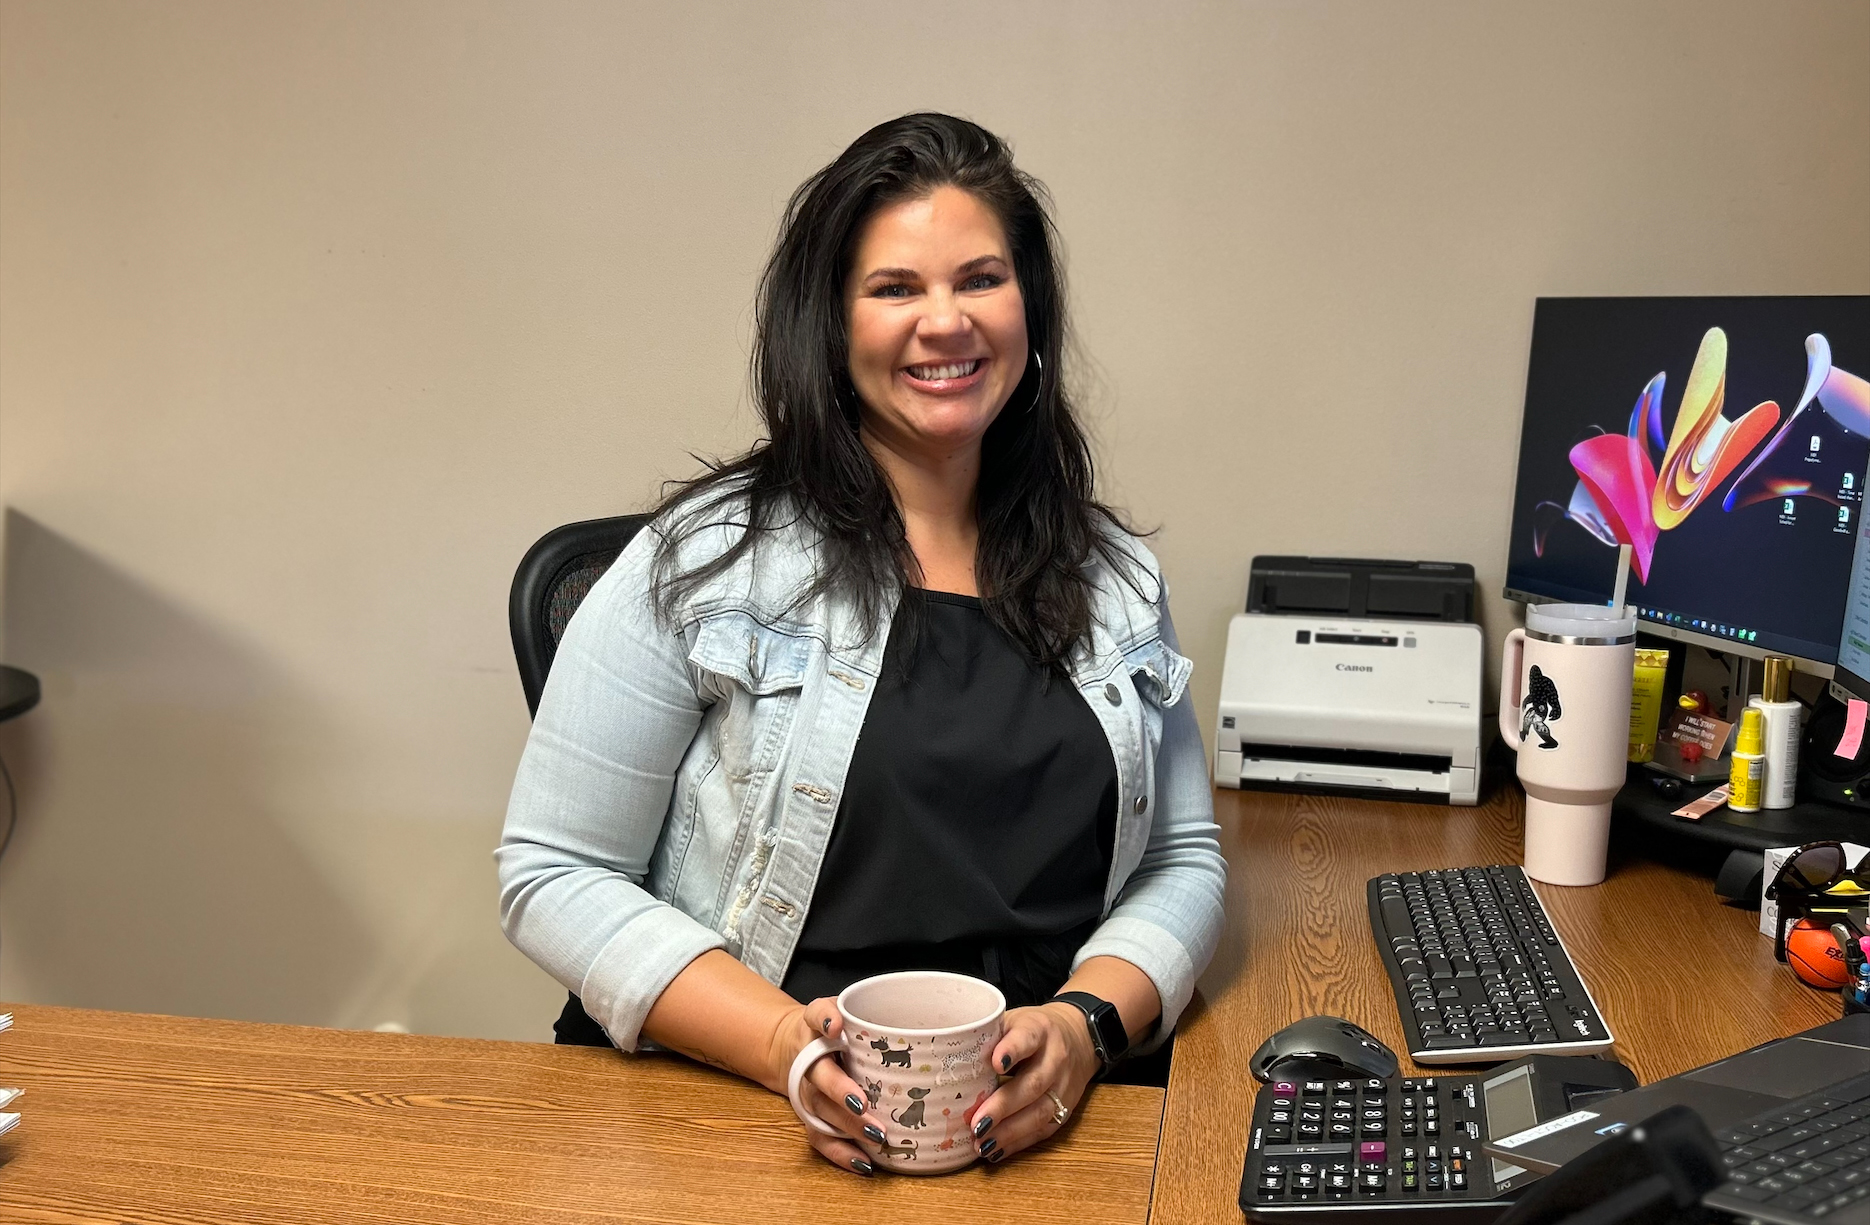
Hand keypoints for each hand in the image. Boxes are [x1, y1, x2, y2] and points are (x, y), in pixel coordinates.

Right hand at [766, 997, 888, 1175]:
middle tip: (864, 1104)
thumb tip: (909, 1023)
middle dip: (841, 1091)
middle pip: (820, 1076)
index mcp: (815, 1027)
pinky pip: (821, 1138)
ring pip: (823, 1112)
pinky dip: (842, 1153)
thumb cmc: (834, 1028)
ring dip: (849, 1126)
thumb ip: (868, 1011)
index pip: (816, 1016)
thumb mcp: (846, 1008)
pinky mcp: (812, 1117)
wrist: (794, 1046)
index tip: (835, 1027)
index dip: (824, 1020)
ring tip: (877, 1136)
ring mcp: (809, 1092)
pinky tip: (865, 1163)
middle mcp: (808, 1060)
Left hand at [967, 1002, 1101, 1163]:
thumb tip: (945, 1061)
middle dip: (1003, 1107)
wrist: (1079, 1037)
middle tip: (976, 1124)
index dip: (1013, 1050)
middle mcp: (1056, 1058)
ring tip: (982, 1143)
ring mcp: (1064, 1087)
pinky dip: (1018, 1143)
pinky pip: (1043, 1130)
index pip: (1028, 1038)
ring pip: (1041, 1112)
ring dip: (1009, 1132)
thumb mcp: (1013, 1021)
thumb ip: (988, 1037)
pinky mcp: (1066, 1109)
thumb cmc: (1033, 1030)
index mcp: (1039, 1029)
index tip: (996, 1063)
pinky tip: (996, 1150)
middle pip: (1033, 1084)